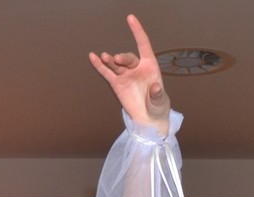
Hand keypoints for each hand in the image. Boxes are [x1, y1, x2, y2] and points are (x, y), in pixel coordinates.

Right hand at [88, 14, 171, 131]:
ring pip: (116, 64)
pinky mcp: (117, 84)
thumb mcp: (160, 101)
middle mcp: (136, 68)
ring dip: (110, 60)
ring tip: (105, 57)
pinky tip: (93, 57)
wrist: (149, 120)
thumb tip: (155, 87)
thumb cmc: (158, 107)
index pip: (143, 45)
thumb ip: (158, 94)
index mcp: (150, 66)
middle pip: (128, 57)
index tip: (130, 19)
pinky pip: (107, 73)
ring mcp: (125, 75)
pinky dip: (99, 66)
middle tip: (117, 59)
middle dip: (122, 57)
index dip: (137, 31)